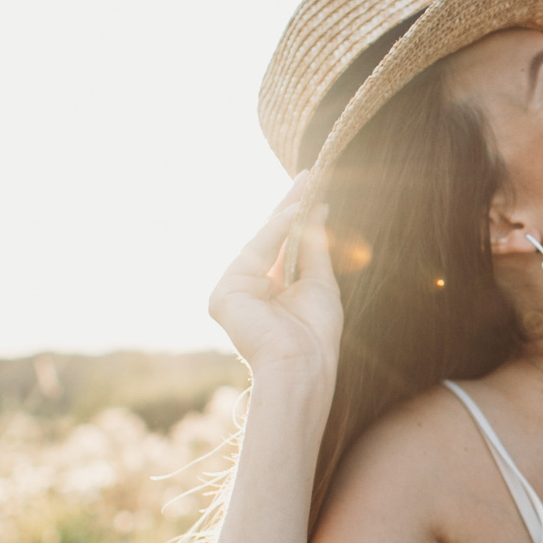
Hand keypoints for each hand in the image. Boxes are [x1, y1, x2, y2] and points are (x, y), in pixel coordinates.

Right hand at [206, 179, 341, 378]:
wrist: (303, 365)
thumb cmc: (315, 334)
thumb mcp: (319, 282)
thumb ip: (314, 247)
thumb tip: (319, 210)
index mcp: (268, 290)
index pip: (280, 247)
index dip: (294, 219)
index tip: (310, 190)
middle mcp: (247, 289)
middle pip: (267, 240)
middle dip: (288, 208)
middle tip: (306, 177)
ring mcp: (232, 291)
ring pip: (260, 242)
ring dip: (283, 213)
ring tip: (305, 188)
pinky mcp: (222, 295)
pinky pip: (252, 253)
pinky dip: (274, 232)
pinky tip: (293, 212)